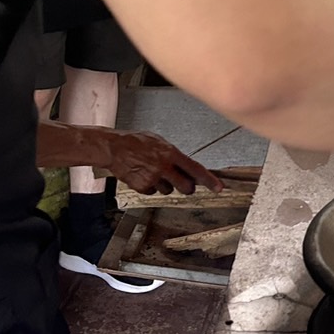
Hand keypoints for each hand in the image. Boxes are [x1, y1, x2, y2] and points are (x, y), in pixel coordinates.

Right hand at [103, 131, 223, 195]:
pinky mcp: (142, 187)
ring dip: (165, 185)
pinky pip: (153, 192)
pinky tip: (143, 175)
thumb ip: (174, 155)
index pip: (196, 169)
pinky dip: (151, 186)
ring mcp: (153, 178)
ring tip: (153, 172)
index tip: (219, 187)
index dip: (209, 180)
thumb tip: (188, 167)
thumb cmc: (136, 142)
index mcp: (170, 153)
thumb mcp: (160, 142)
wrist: (114, 148)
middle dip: (186, 187)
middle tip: (182, 182)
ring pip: (168, 190)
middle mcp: (164, 167)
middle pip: (186, 187)